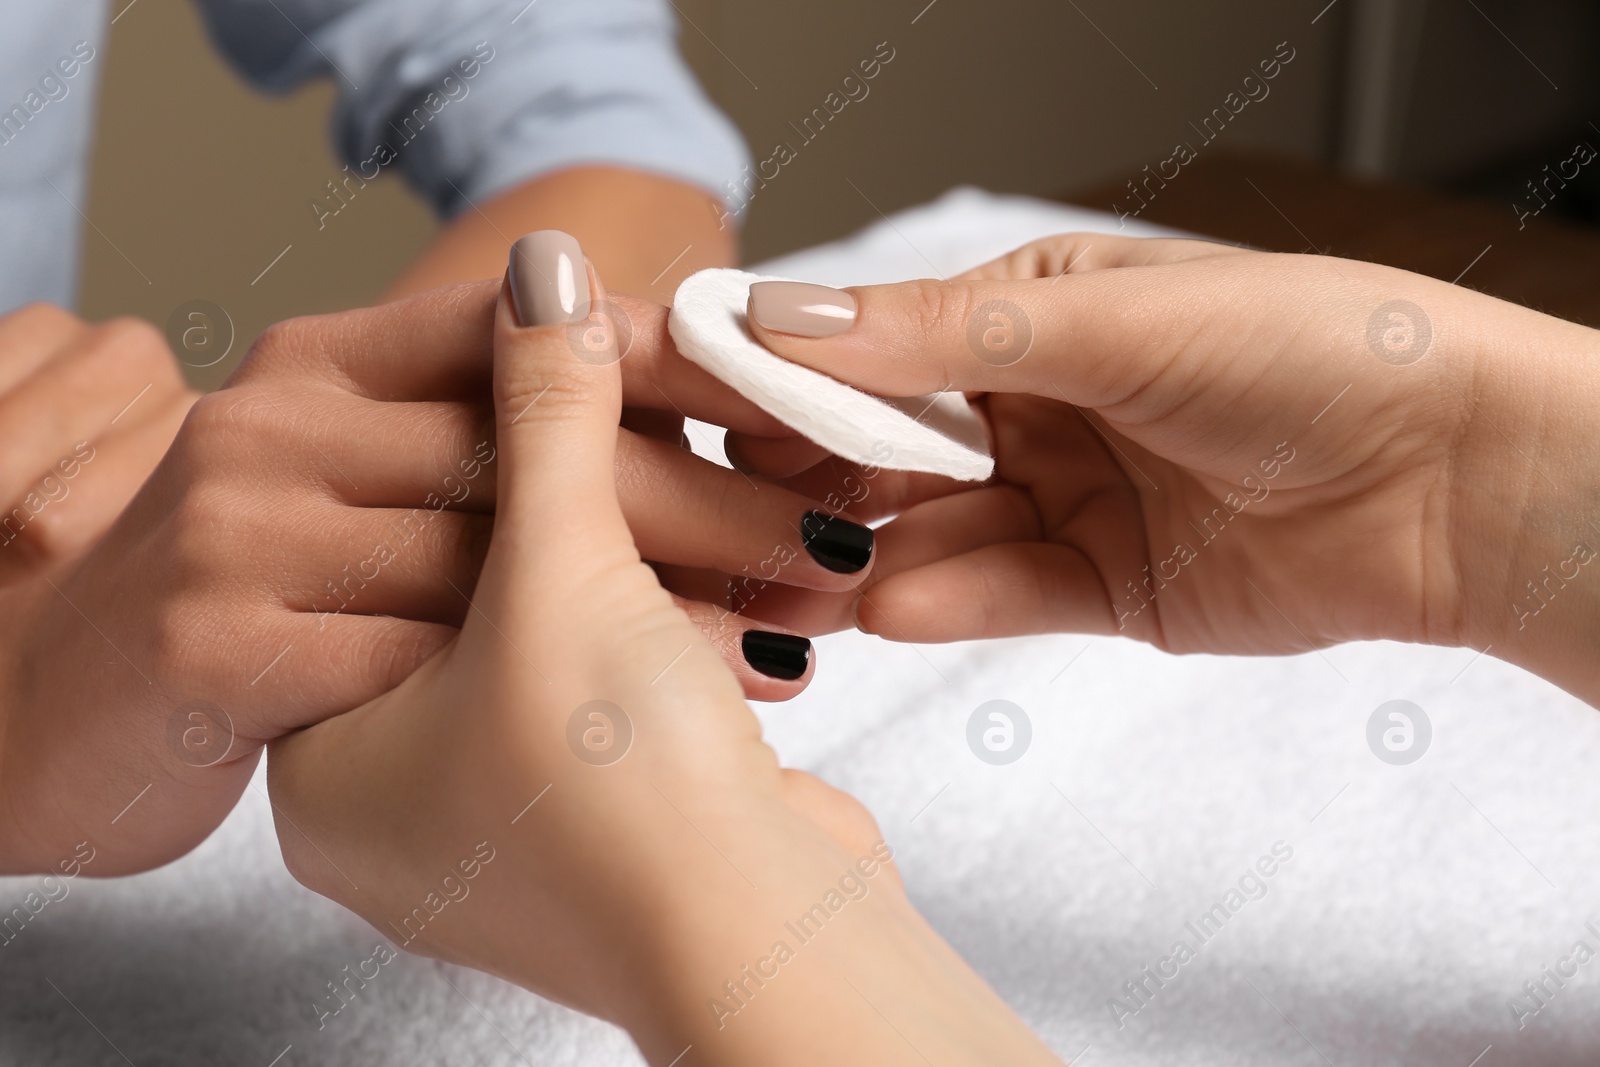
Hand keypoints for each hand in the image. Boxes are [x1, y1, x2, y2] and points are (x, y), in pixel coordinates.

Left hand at [0, 271, 877, 875]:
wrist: (770, 945)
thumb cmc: (630, 793)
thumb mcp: (570, 568)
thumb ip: (548, 413)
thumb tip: (540, 267)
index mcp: (327, 769)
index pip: (376, 564)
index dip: (460, 460)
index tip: (528, 383)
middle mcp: (401, 813)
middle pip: (477, 606)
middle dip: (571, 520)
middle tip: (627, 431)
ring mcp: (506, 833)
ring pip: (563, 654)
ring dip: (644, 580)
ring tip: (707, 514)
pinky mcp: (603, 836)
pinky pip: (621, 708)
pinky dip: (673, 648)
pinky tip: (734, 604)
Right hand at [732, 234, 1599, 701]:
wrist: (1455, 476)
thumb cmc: (1310, 351)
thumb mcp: (1114, 323)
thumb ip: (943, 338)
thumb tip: (786, 319)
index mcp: (1032, 313)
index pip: (876, 343)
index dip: (786, 373)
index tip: (693, 400)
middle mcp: (1036, 404)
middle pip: (887, 446)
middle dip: (809, 476)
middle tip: (726, 509)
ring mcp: (1064, 497)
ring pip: (929, 530)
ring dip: (861, 551)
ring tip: (790, 577)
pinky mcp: (1098, 586)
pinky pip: (999, 594)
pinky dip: (944, 602)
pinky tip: (887, 607)